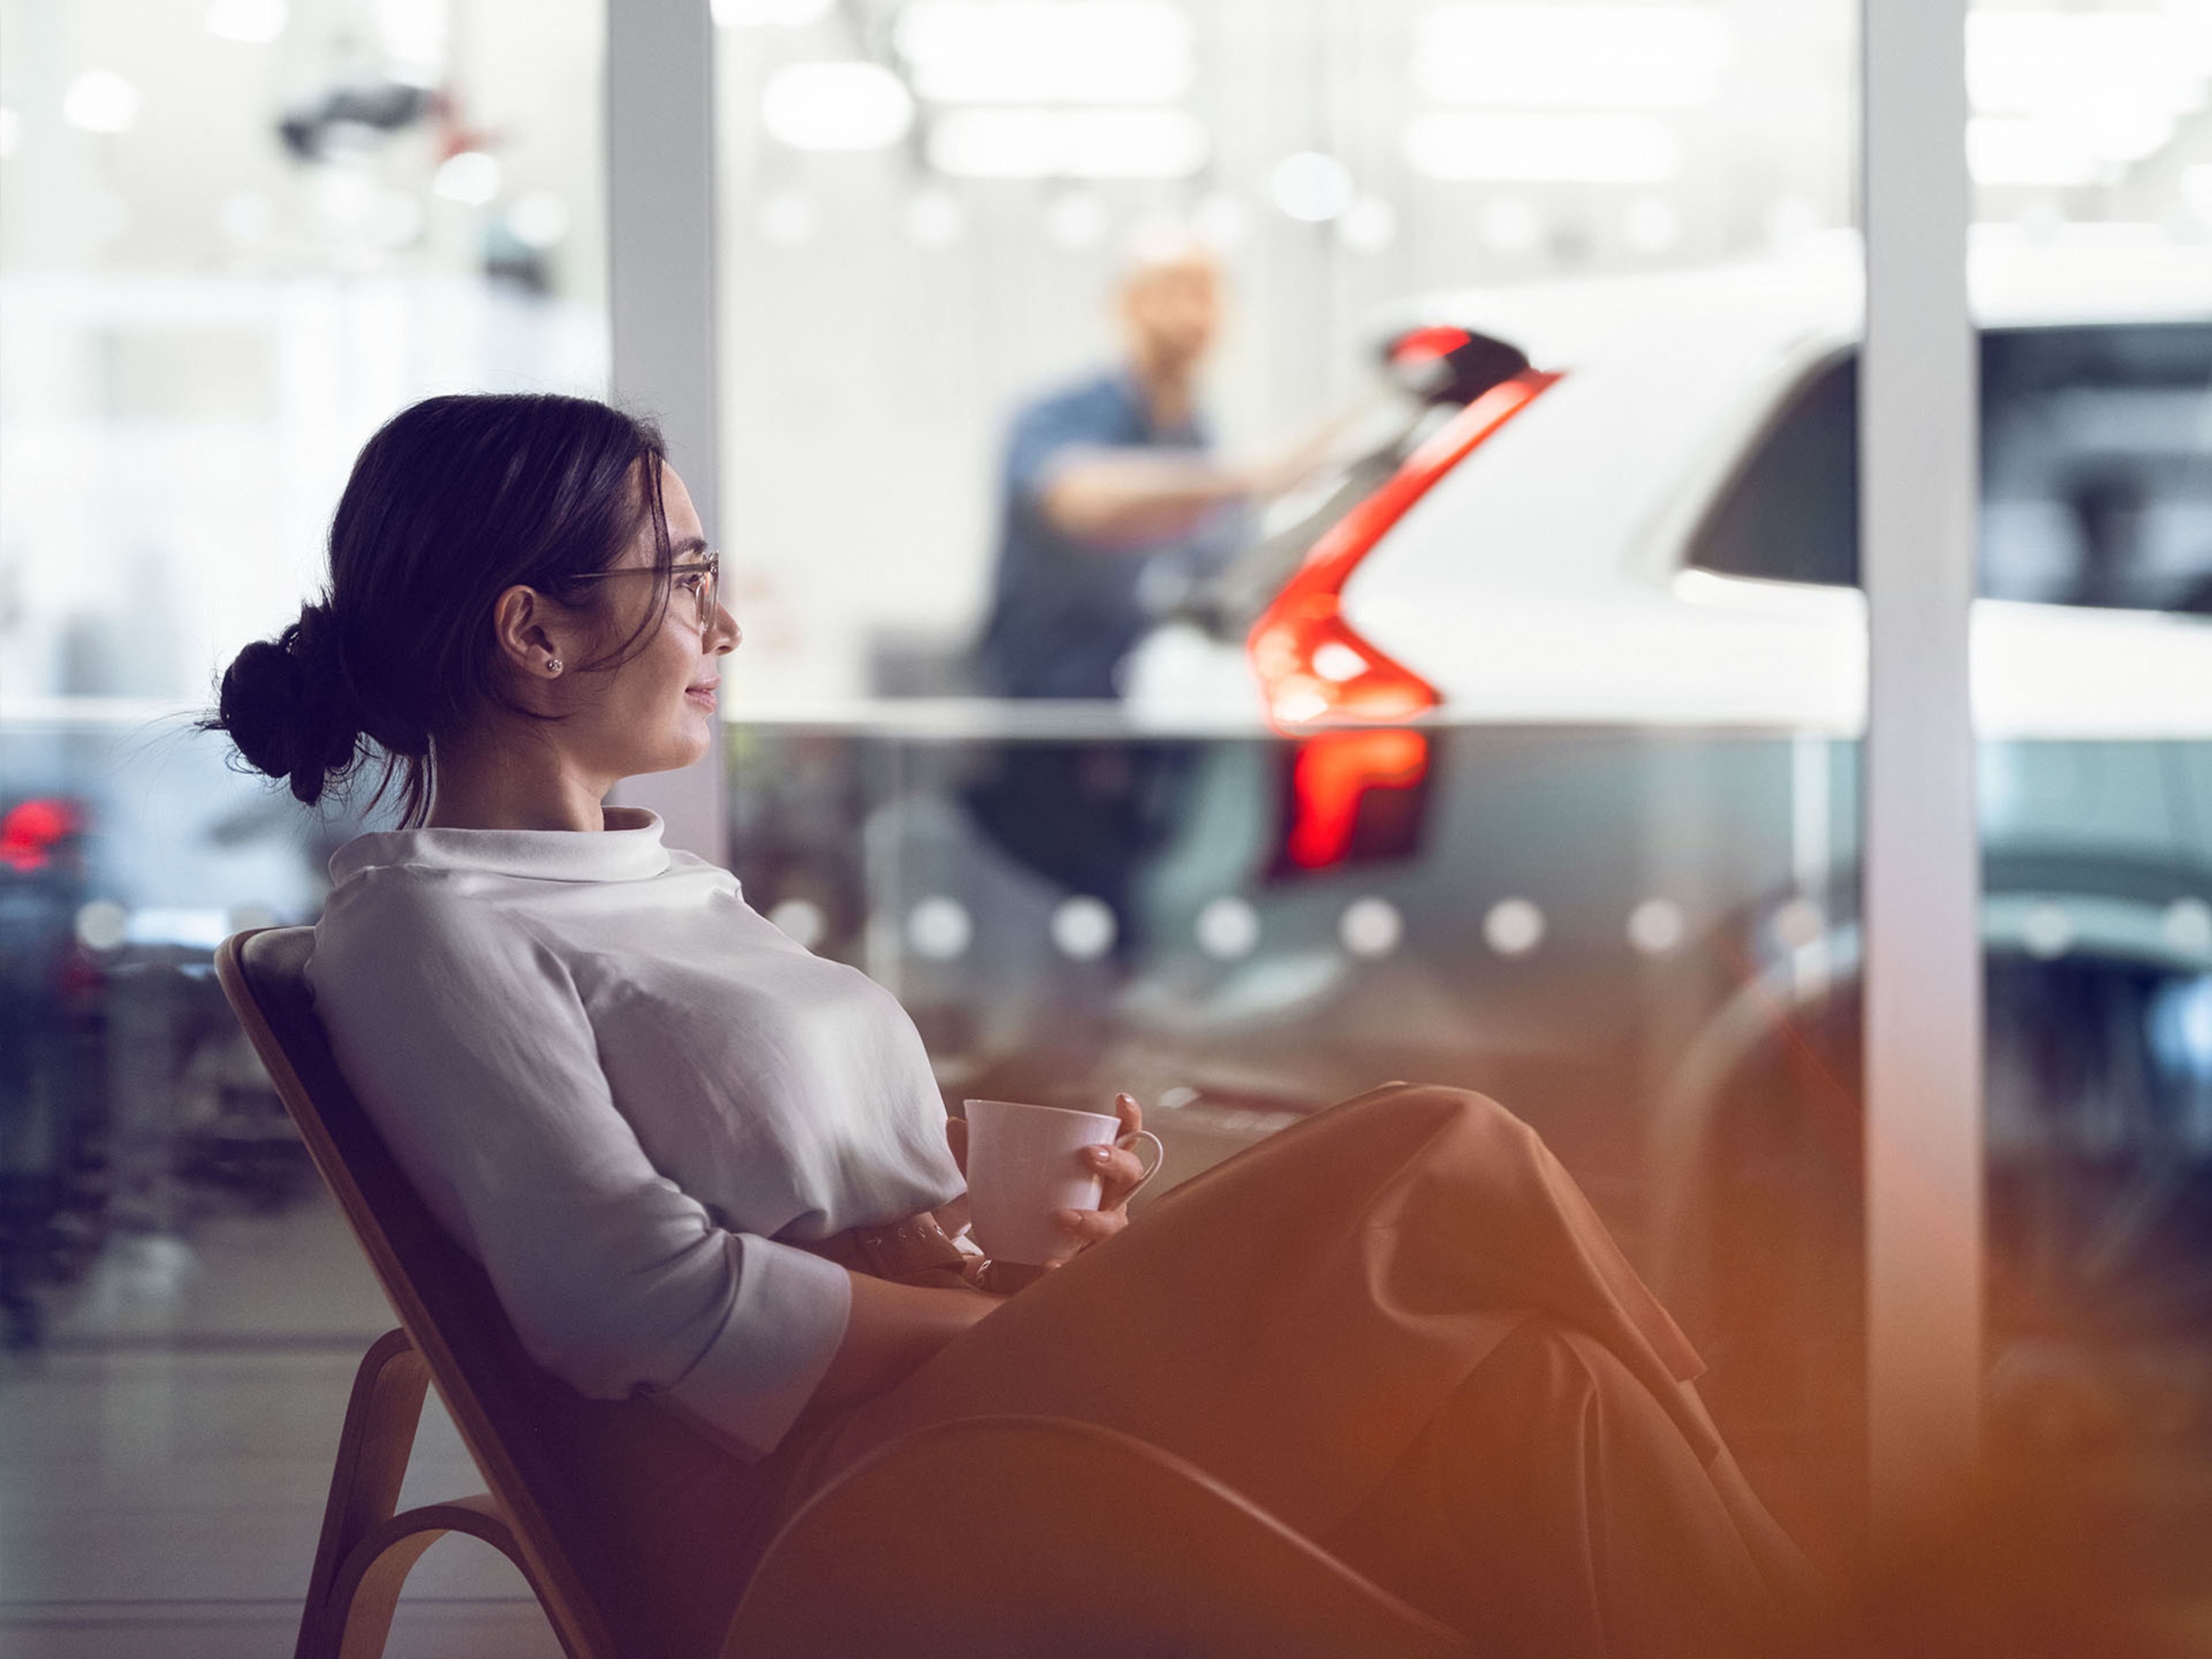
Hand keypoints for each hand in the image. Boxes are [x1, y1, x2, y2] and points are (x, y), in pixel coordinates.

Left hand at [941, 1093, 1149, 1268]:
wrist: (1016, 1266)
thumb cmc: (1023, 1212)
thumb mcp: (1000, 1182)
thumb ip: (977, 1155)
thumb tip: (953, 1124)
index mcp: (1095, 1173)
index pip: (1122, 1142)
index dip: (1129, 1121)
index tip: (1121, 1100)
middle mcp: (1108, 1200)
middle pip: (1130, 1176)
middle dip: (1116, 1162)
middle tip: (1089, 1156)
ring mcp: (1103, 1234)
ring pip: (1115, 1225)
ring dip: (1093, 1218)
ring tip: (1061, 1216)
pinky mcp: (1085, 1265)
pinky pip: (1083, 1266)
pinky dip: (1064, 1263)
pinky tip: (1047, 1261)